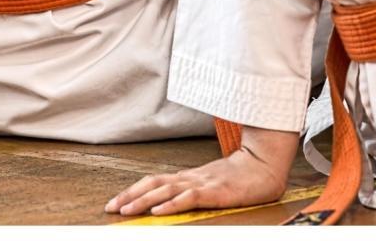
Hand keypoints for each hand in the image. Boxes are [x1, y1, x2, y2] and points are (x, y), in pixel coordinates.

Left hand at [104, 126, 298, 215]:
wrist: (264, 164)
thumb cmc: (240, 178)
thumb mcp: (211, 185)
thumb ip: (192, 192)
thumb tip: (170, 203)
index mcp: (187, 178)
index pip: (153, 182)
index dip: (133, 191)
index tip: (115, 202)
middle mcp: (190, 178)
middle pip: (153, 185)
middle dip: (129, 196)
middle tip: (110, 208)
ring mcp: (202, 183)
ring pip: (166, 190)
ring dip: (143, 200)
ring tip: (126, 210)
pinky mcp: (215, 191)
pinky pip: (190, 198)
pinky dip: (172, 204)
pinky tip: (158, 211)